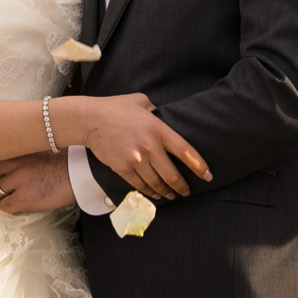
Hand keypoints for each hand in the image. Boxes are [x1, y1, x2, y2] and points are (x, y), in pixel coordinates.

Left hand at [0, 151, 76, 213]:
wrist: (77, 173)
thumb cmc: (61, 161)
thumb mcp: (36, 149)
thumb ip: (19, 154)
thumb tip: (6, 162)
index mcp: (16, 150)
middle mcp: (13, 164)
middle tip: (0, 185)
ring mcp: (17, 181)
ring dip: (1, 195)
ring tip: (12, 195)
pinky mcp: (24, 198)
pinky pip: (4, 206)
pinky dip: (9, 207)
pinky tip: (19, 204)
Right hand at [61, 92, 209, 200]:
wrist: (90, 120)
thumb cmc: (115, 107)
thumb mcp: (141, 101)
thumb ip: (156, 111)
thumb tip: (164, 117)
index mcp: (158, 129)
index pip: (186, 151)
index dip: (199, 166)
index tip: (207, 176)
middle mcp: (150, 147)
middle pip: (172, 174)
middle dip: (182, 186)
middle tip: (187, 191)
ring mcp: (136, 160)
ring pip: (157, 183)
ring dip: (166, 192)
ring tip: (172, 195)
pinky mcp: (123, 168)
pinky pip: (140, 185)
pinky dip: (150, 192)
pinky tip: (155, 194)